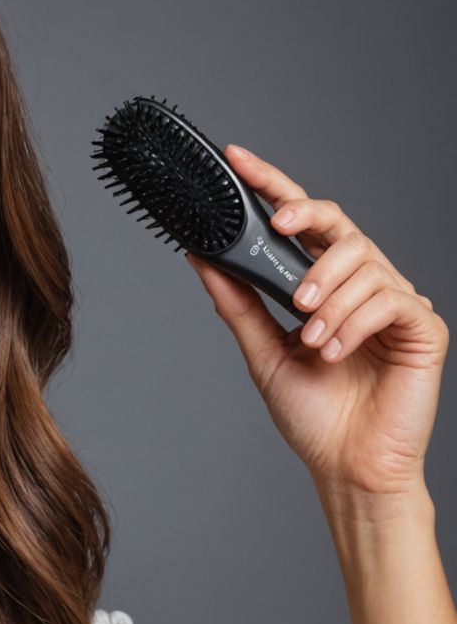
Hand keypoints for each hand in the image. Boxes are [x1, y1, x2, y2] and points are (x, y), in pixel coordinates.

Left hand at [185, 144, 448, 499]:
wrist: (346, 466)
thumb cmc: (311, 414)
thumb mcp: (263, 351)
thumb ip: (237, 303)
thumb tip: (201, 258)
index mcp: (322, 286)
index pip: (301, 223)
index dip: (273, 186)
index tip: (236, 158)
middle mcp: (360, 285)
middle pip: (339, 222)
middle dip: (306, 220)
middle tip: (280, 231)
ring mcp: (394, 303)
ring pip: (362, 260)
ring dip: (326, 295)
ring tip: (309, 338)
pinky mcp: (422, 327)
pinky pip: (388, 299)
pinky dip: (353, 322)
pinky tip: (334, 351)